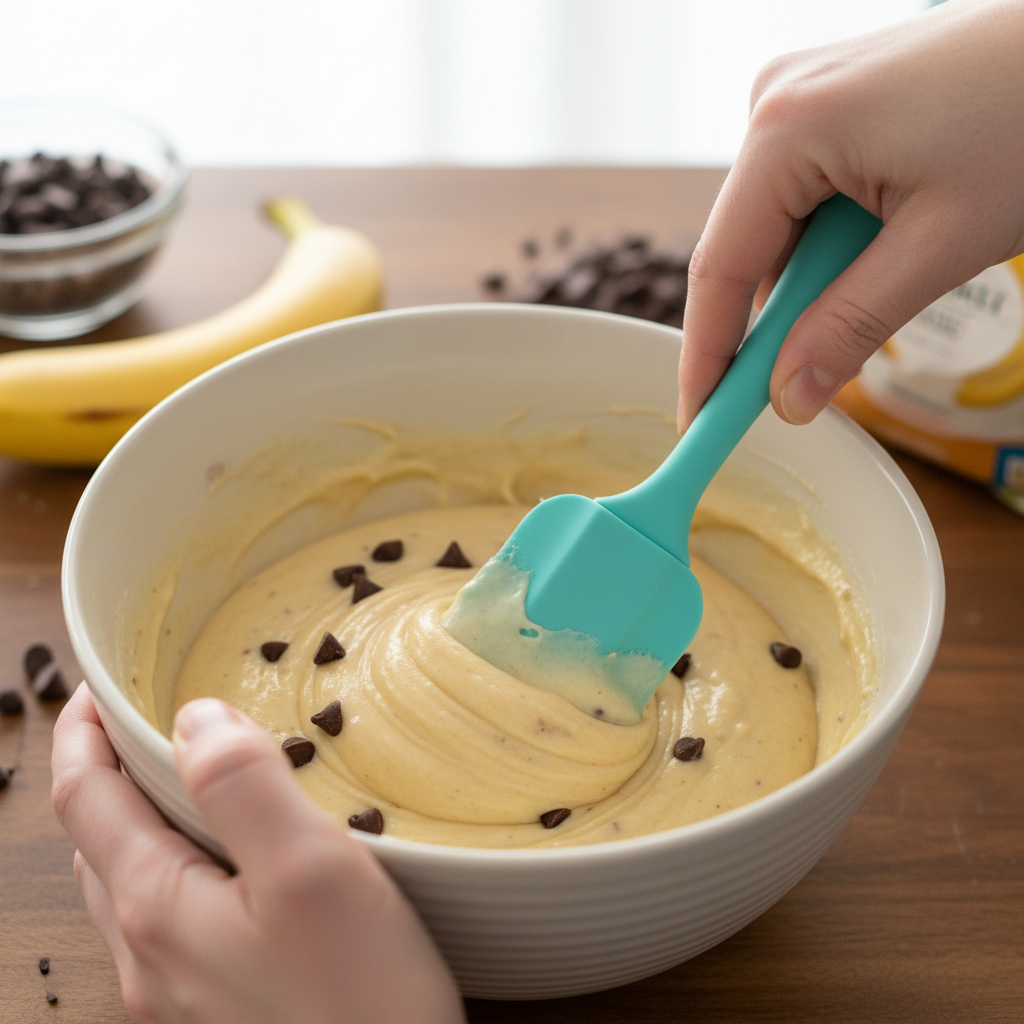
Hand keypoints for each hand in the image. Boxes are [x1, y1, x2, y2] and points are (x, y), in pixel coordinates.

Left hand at [51, 683, 464, 1023]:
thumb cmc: (360, 1001)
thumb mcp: (308, 870)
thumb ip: (243, 785)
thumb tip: (197, 717)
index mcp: (157, 908)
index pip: (85, 801)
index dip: (80, 735)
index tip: (97, 688)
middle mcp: (150, 955)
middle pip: (97, 843)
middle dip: (104, 775)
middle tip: (138, 724)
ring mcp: (179, 991)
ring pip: (131, 884)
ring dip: (136, 821)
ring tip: (180, 781)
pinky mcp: (220, 1006)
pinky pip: (171, 919)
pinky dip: (176, 864)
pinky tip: (230, 864)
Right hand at [678, 0, 1023, 429]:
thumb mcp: (943, 242)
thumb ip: (852, 327)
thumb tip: (788, 397)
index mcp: (787, 128)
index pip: (719, 268)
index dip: (707, 357)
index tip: (701, 422)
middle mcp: (777, 105)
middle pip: (744, 250)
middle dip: (772, 322)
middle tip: (797, 388)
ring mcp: (802, 99)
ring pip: (778, 229)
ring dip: (815, 280)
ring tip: (892, 278)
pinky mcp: (831, 104)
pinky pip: (804, 198)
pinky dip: (833, 245)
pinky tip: (886, 247)